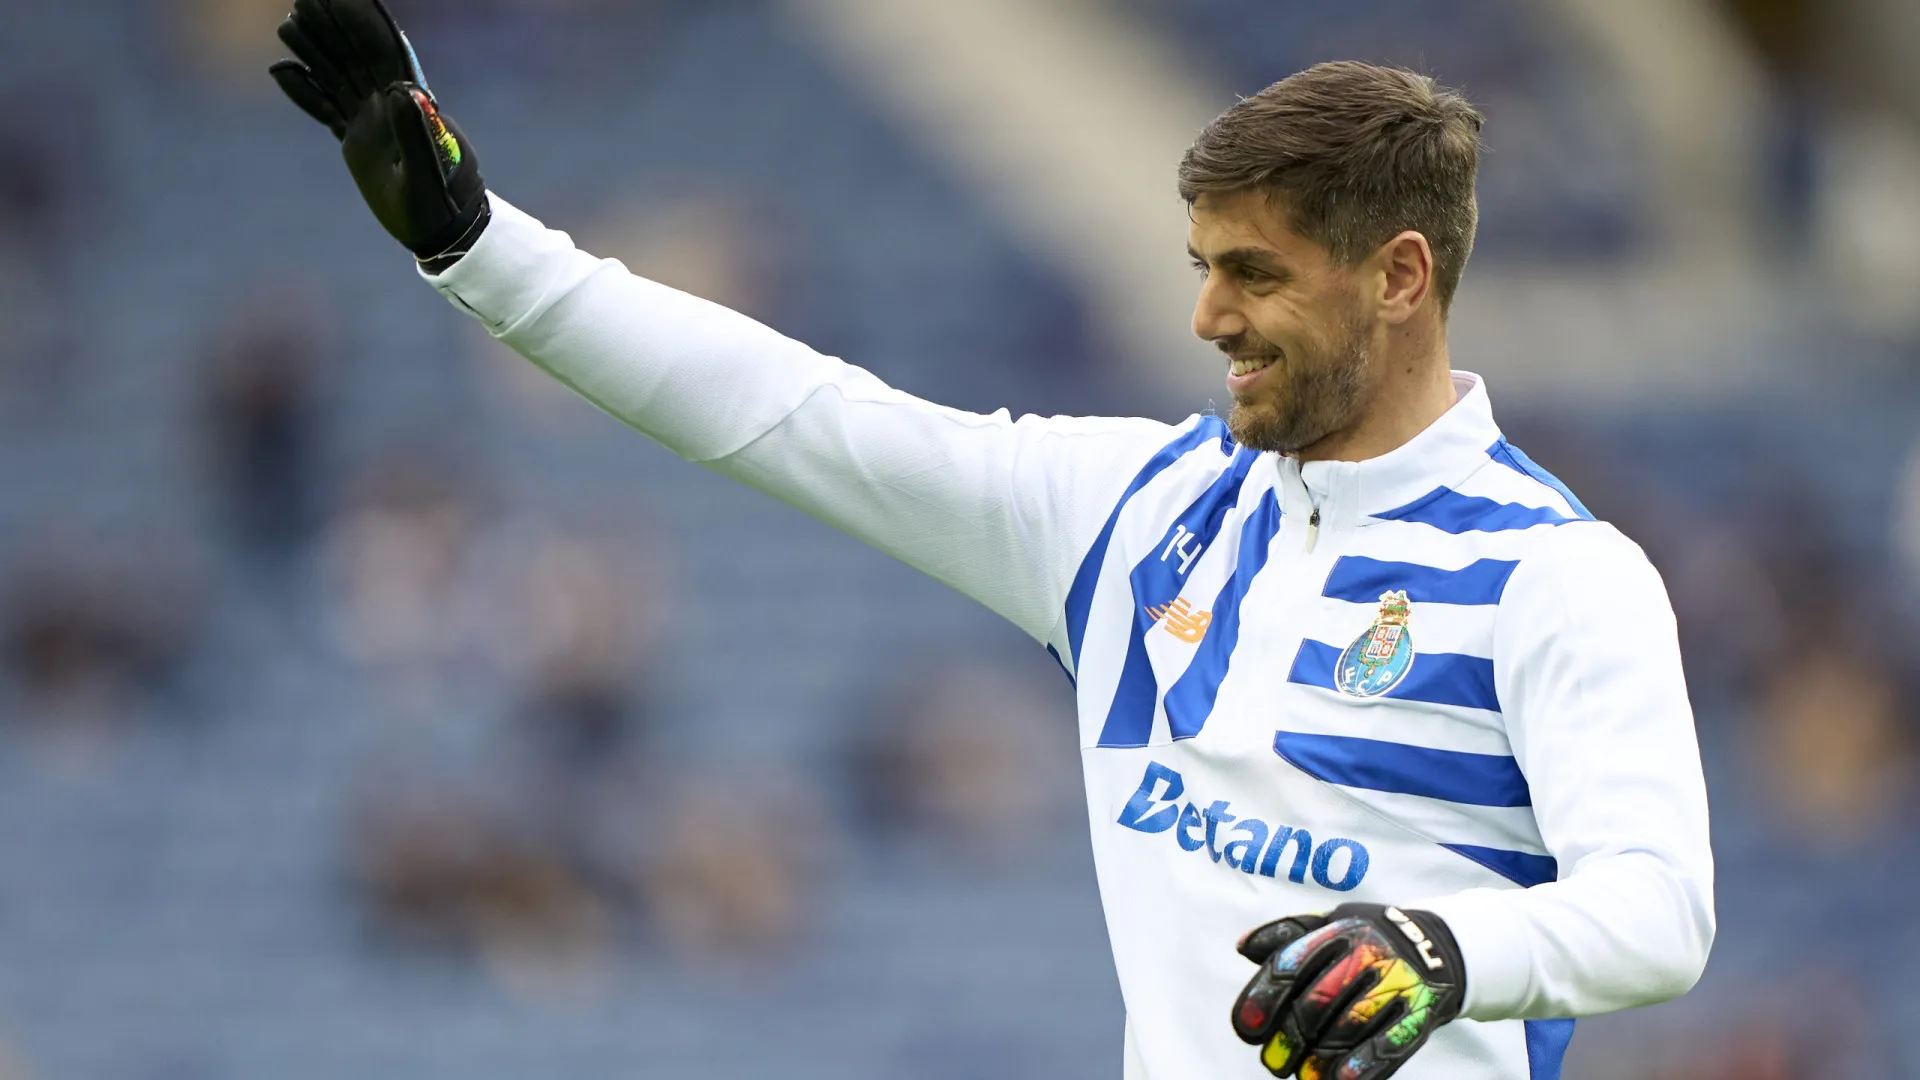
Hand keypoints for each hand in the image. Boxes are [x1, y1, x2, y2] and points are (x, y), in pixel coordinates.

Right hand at [269, 0, 487, 259]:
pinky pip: (325, 110)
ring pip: (337, 77)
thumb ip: (414, 132)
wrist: (443, 231)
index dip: (361, 21)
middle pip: (355, 56)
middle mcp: (388, 105)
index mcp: (409, 104)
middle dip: (332, 24)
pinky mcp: (357, 142)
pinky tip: (281, 71)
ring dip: (314, 50)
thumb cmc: (443, 204)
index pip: (381, 52)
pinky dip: (304, 92)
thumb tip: (401, 89)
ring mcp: (371, 122)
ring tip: (288, 23)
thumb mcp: (428, 172)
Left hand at [1231, 904, 1464, 1079]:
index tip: (1247, 1028)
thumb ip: (1288, 934)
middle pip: (1316, 1002)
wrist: (1437, 945)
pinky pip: (1391, 1041)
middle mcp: (1365, 954)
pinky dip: (1365, 1064)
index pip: (1290, 963)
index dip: (1264, 997)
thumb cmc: (1369, 938)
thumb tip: (1243, 946)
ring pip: (1349, 1026)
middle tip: (1273, 1062)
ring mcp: (1395, 983)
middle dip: (1288, 1038)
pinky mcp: (1421, 1011)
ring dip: (1319, 1057)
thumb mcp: (1331, 922)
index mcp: (1337, 931)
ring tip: (1302, 1076)